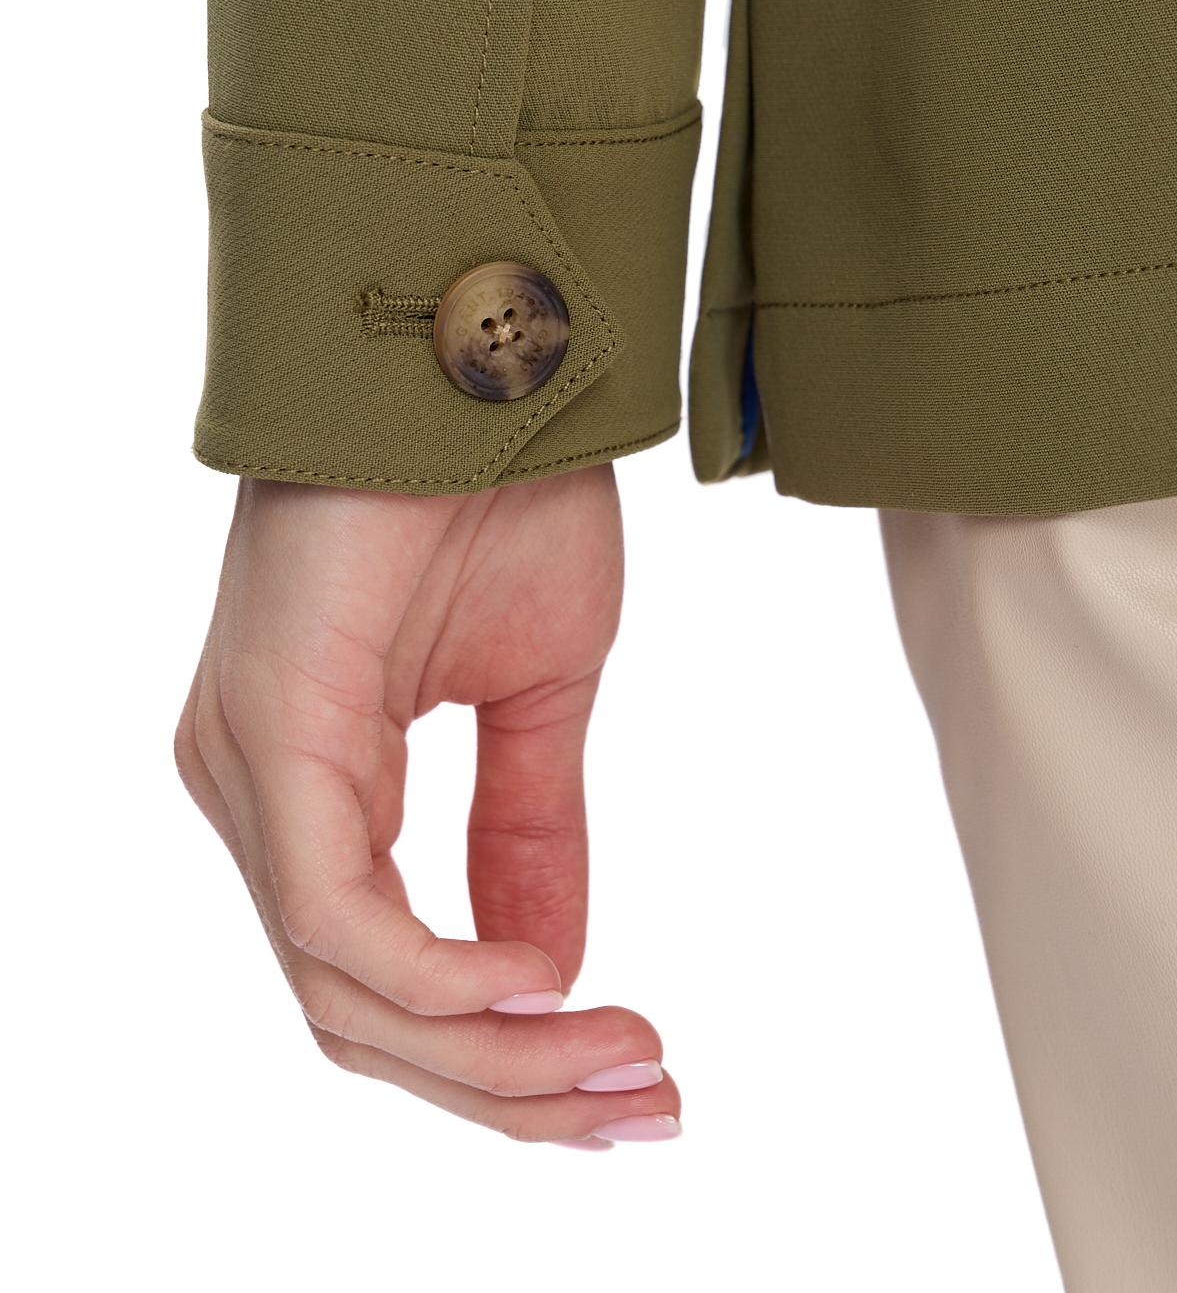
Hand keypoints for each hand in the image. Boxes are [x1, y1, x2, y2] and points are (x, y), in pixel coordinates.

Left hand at [175, 465, 679, 1148]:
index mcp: (313, 782)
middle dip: (513, 1086)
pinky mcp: (266, 732)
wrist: (492, 350)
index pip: (382, 978)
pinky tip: (543, 986)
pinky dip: (441, 977)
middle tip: (653, 1101)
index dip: (508, 1058)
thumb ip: (530, 835)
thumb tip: (556, 976)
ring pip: (345, 992)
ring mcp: (247, 767)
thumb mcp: (542, 695)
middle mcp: (256, 792)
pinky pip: (335, 914)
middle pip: (359, 1014)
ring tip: (625, 1060)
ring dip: (496, 1055)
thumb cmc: (504, 492)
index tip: (640, 1080)